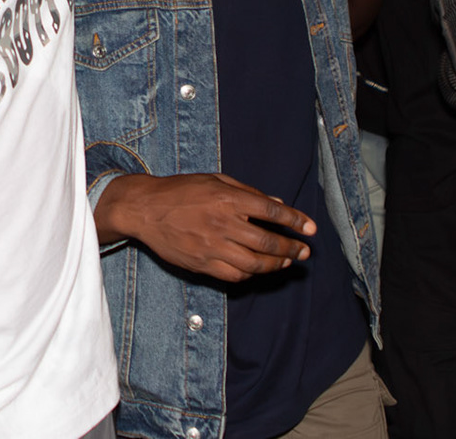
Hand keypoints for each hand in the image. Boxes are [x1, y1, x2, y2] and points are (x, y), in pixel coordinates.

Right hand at [100, 173, 316, 282]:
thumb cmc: (181, 190)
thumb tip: (276, 202)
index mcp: (227, 198)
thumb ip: (247, 192)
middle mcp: (222, 223)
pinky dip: (251, 274)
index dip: (294, 220)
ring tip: (286, 262)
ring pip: (254, 263)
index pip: (270, 210)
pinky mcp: (202, 264)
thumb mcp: (214, 180)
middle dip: (291, 248)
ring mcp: (212, 246)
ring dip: (275, 264)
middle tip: (304, 252)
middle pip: (267, 241)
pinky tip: (258, 269)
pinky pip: (234, 275)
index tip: (310, 229)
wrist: (145, 209)